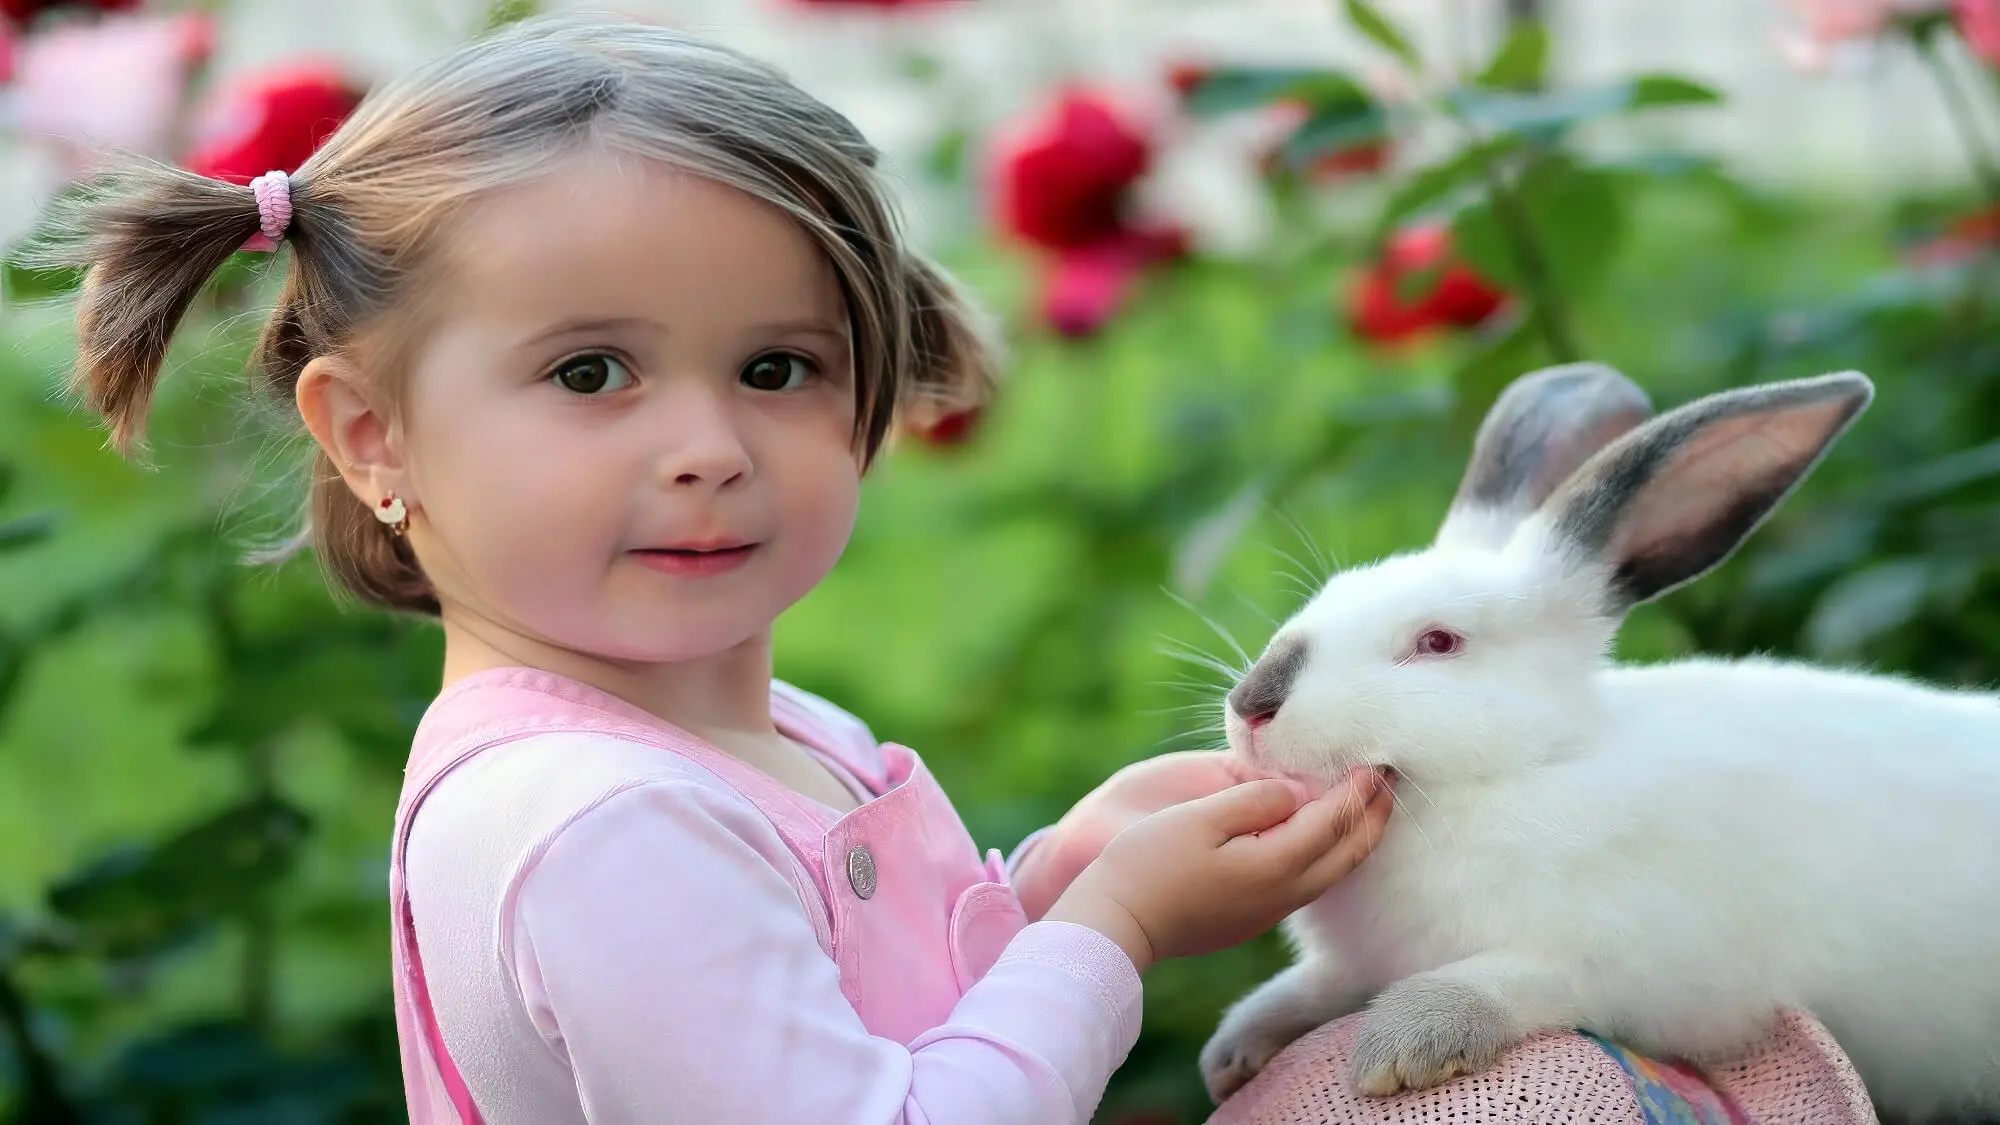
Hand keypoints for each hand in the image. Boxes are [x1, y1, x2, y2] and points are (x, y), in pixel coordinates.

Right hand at [1042, 766, 1391, 973]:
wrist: (1118, 923)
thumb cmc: (1150, 863)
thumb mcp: (1201, 818)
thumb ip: (1255, 800)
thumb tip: (1294, 793)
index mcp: (1274, 865)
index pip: (1333, 822)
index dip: (1356, 791)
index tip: (1376, 762)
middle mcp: (1284, 893)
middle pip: (1348, 853)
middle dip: (1374, 815)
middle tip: (1389, 780)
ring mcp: (1271, 910)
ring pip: (1333, 872)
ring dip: (1355, 836)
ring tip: (1367, 804)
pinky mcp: (1255, 917)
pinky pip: (1310, 881)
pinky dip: (1329, 853)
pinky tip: (1322, 834)